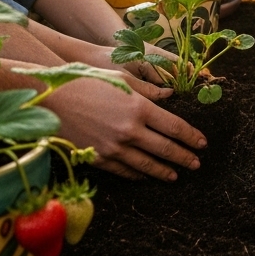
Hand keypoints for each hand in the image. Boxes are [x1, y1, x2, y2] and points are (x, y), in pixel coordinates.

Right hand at [45, 76, 205, 181]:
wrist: (52, 99)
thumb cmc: (88, 82)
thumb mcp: (122, 79)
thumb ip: (148, 91)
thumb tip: (170, 95)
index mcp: (139, 108)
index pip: (174, 127)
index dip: (191, 136)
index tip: (202, 143)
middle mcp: (130, 130)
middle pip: (165, 149)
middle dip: (184, 157)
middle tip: (197, 163)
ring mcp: (114, 148)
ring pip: (147, 165)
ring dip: (164, 171)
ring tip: (177, 175)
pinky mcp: (99, 159)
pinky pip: (125, 171)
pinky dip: (139, 175)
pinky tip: (147, 176)